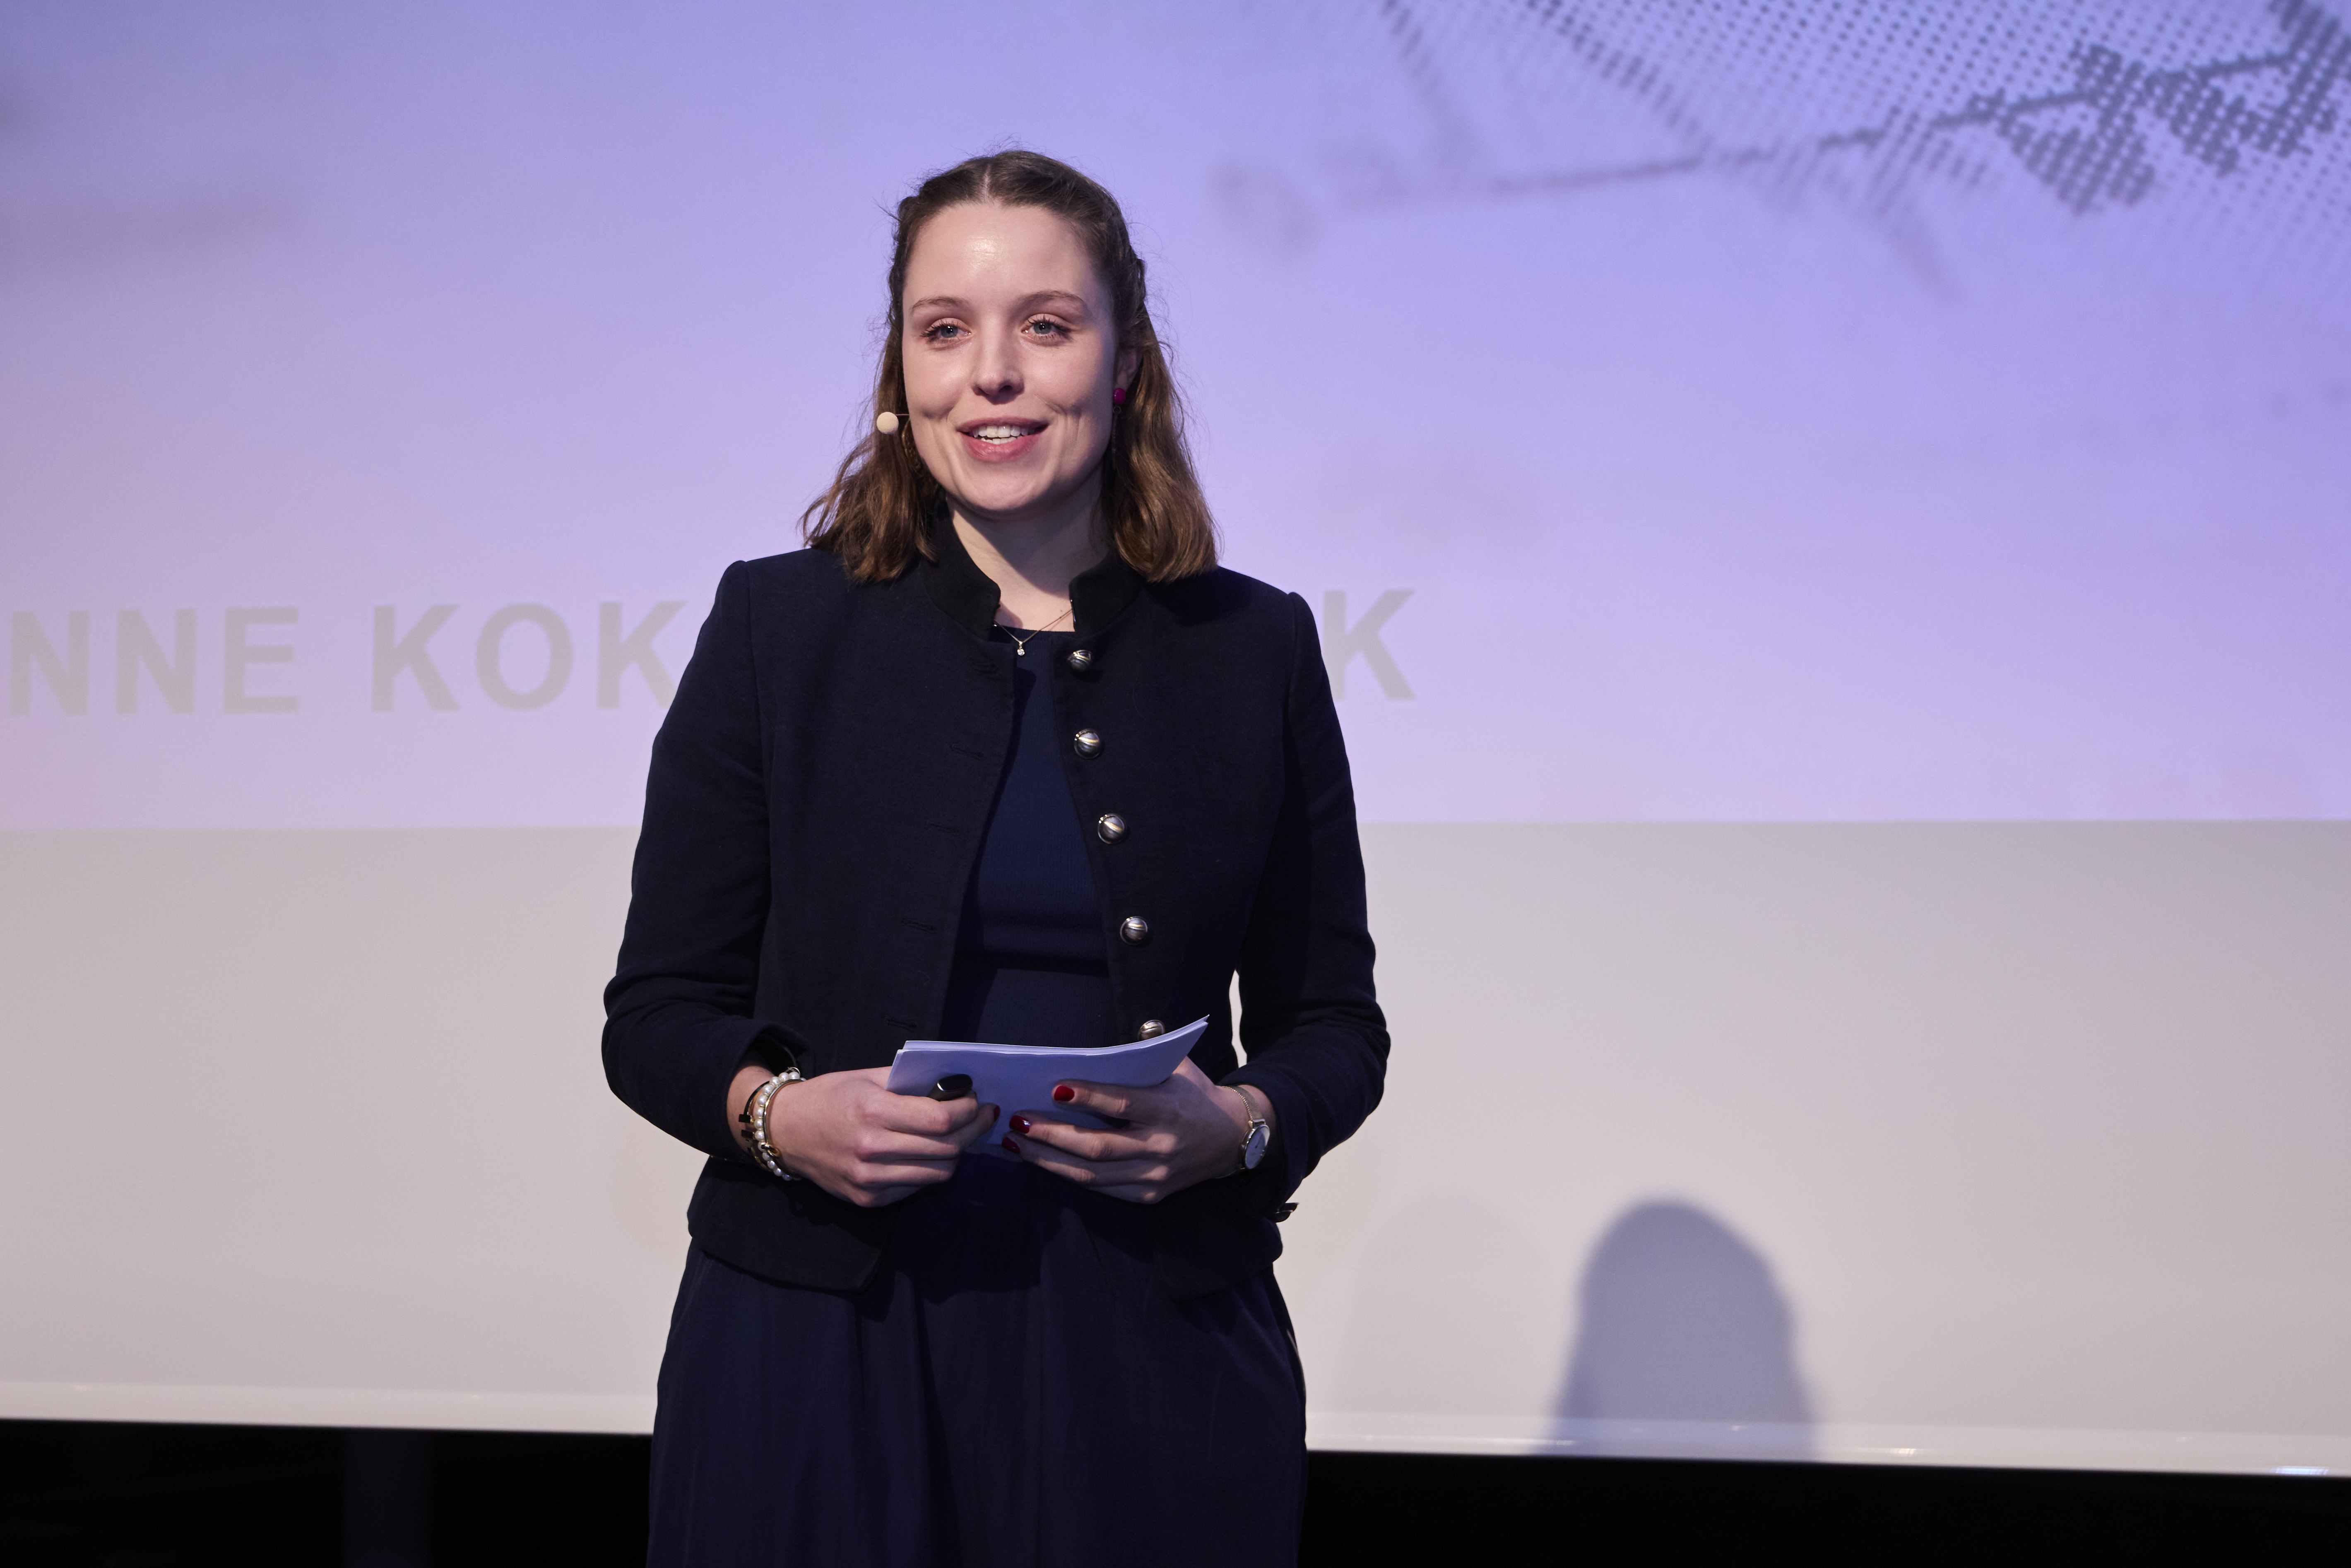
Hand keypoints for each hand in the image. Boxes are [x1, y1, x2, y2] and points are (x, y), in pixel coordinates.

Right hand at [758, 1066, 998, 1208]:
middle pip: (946, 1149)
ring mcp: (870, 1180)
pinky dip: (930, 1171)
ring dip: (956, 1154)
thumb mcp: (867, 1078)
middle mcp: (872, 1150)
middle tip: (982, 1117)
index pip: (940, 1120)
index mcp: (874, 1112)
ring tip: (959, 1136)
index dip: (968, 1111)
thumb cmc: (829, 1097)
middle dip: (972, 1131)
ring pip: (938, 1174)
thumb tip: (955, 1088)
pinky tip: (930, 1154)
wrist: (785, 1131)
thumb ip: (910, 1084)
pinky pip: (915, 1187)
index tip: (978, 1101)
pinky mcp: (867, 1199)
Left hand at [1001, 1057, 1261, 1204]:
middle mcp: (1161, 1147)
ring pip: (1093, 1175)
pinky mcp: (1149, 1196)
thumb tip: (1102, 1045)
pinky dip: (1068, 1176)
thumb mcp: (1179, 1066)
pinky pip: (1102, 1189)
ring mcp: (1155, 1176)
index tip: (1055, 1087)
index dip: (1089, 1097)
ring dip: (1049, 1159)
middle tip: (1017, 1120)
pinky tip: (1042, 1161)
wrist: (1232, 1138)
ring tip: (1016, 1142)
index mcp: (1169, 1109)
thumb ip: (1145, 1051)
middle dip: (1052, 1134)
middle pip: (1098, 1147)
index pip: (1124, 1104)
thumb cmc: (1194, 1094)